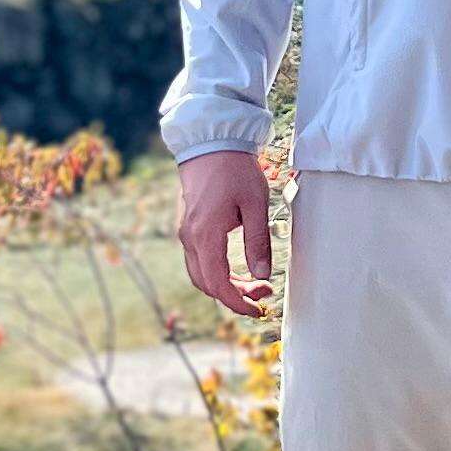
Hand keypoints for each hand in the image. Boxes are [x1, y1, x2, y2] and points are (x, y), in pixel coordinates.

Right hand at [176, 150, 275, 317]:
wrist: (211, 140)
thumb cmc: (234, 169)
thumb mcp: (255, 204)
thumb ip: (258, 242)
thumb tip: (262, 275)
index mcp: (206, 236)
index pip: (218, 285)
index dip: (237, 303)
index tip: (258, 310)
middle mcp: (190, 238)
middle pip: (207, 284)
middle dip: (234, 296)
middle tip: (263, 293)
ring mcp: (186, 231)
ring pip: (201, 273)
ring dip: (225, 284)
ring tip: (255, 281)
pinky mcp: (189, 225)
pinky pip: (198, 259)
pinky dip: (217, 271)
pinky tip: (238, 265)